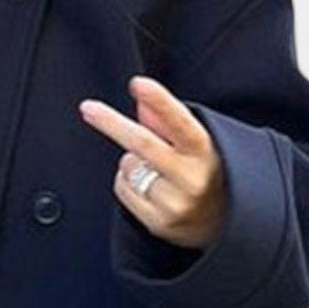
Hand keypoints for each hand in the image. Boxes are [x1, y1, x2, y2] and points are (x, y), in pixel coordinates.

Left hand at [79, 75, 227, 248]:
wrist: (221, 223)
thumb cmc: (203, 171)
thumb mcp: (195, 144)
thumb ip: (167, 122)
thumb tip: (142, 103)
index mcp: (204, 152)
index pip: (180, 123)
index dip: (159, 101)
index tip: (138, 83)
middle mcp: (192, 178)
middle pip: (143, 144)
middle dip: (111, 123)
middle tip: (87, 108)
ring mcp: (175, 203)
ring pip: (128, 166)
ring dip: (131, 162)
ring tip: (154, 171)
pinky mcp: (158, 222)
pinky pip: (122, 189)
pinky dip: (126, 183)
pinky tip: (148, 189)